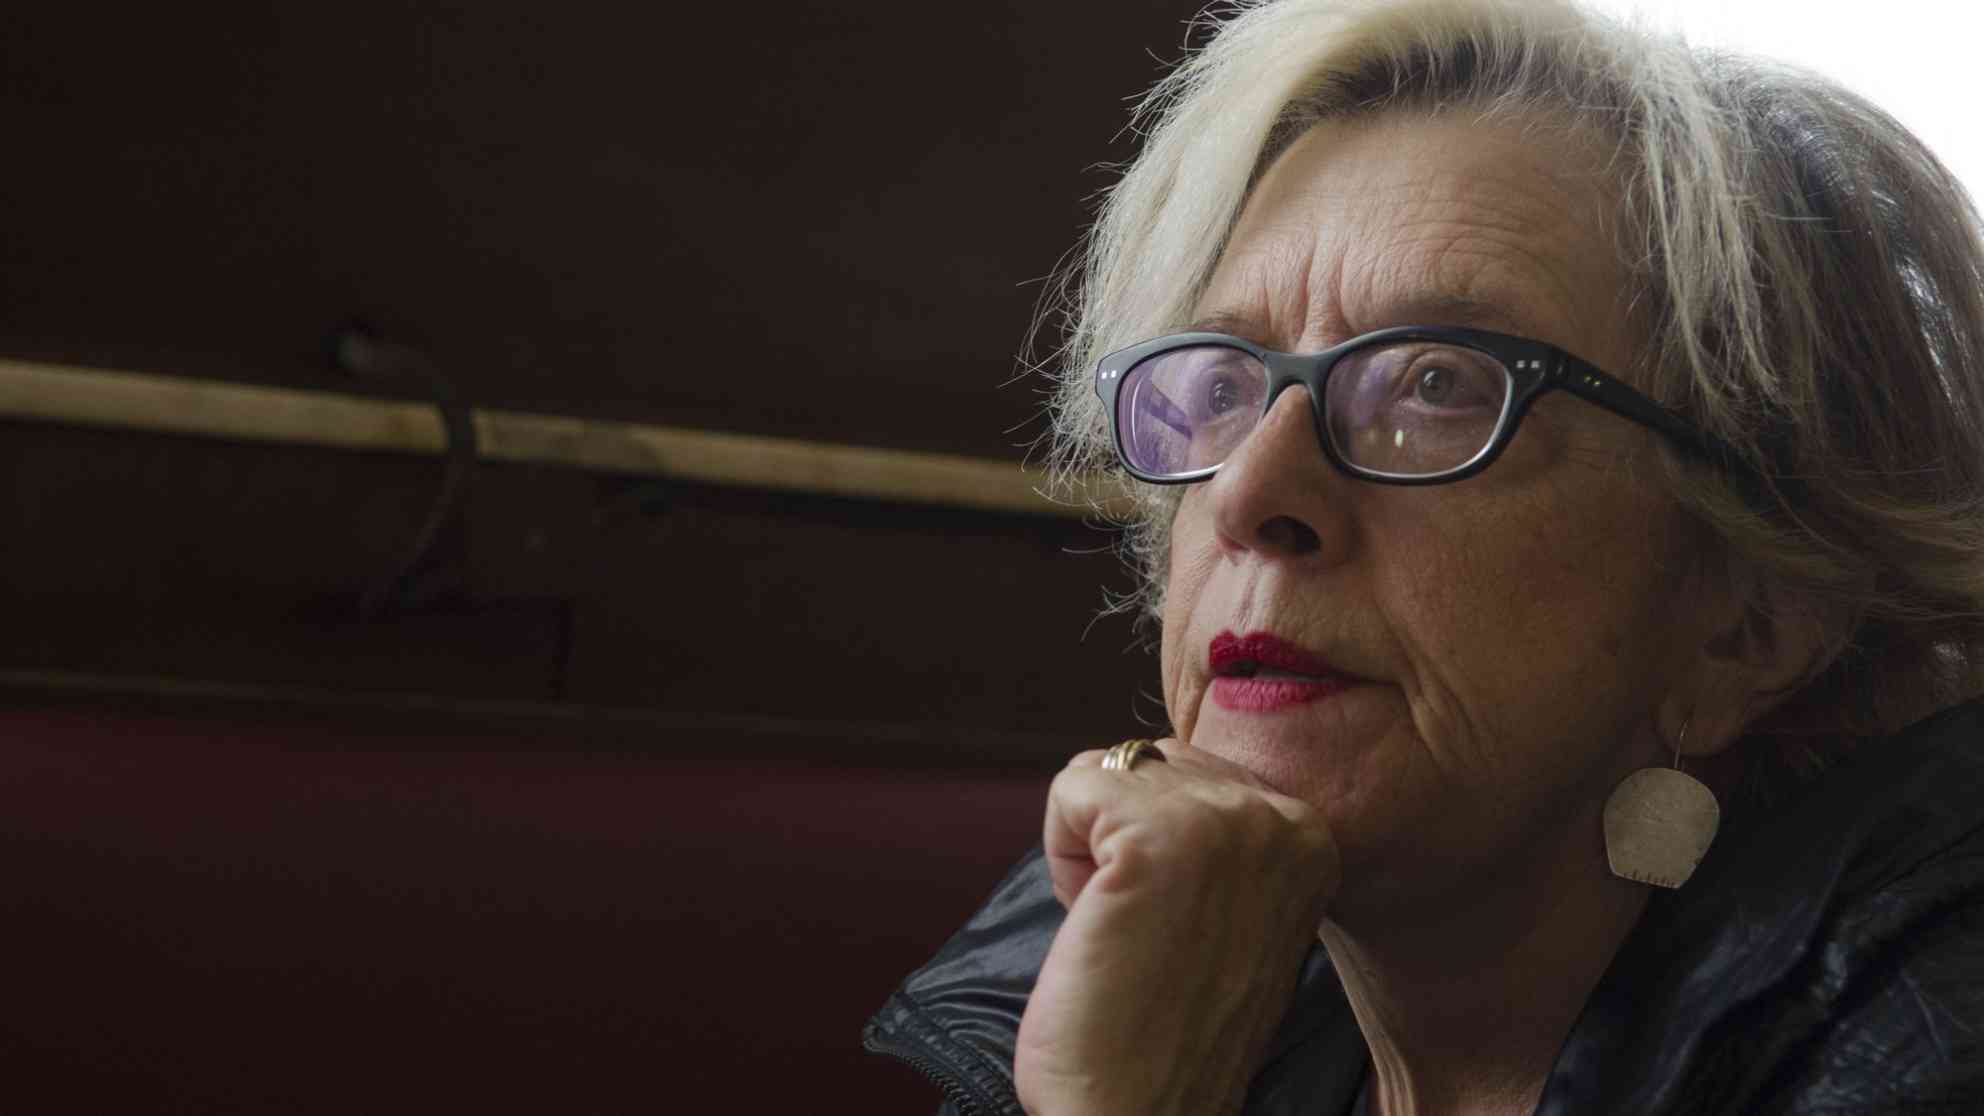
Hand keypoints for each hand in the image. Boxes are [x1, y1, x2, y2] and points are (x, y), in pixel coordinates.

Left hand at [1013, 740, 1340, 1115]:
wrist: (1141, 1115)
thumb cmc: (1164, 1023)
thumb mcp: (1228, 904)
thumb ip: (1216, 832)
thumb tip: (1148, 759)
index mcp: (1311, 835)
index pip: (1192, 768)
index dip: (1152, 845)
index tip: (1177, 924)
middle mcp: (1285, 817)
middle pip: (1148, 760)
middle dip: (1118, 838)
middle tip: (1144, 930)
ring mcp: (1228, 822)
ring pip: (1105, 769)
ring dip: (1088, 849)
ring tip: (1125, 928)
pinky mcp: (1159, 837)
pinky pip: (1069, 788)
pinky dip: (1059, 856)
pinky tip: (1098, 922)